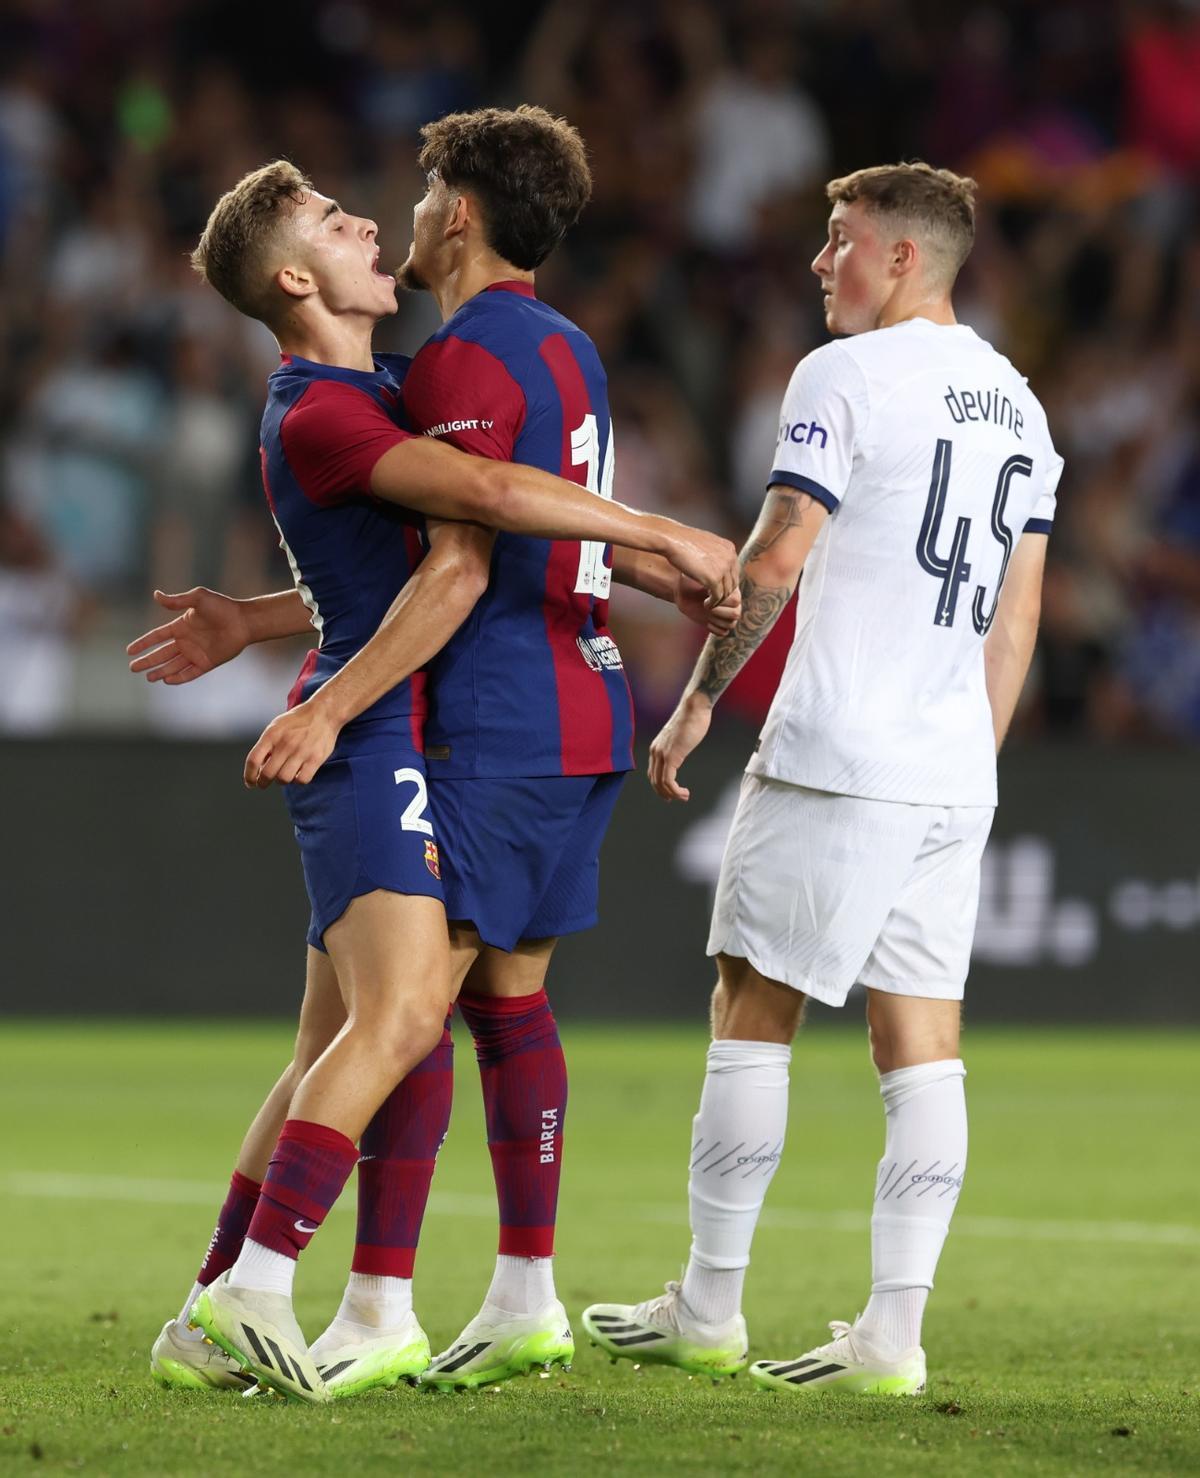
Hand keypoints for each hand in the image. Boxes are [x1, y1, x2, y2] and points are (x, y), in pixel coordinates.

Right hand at [127, 588, 248, 683]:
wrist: (243, 621)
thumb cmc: (222, 607)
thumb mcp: (197, 598)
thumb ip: (176, 600)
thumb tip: (155, 595)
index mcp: (181, 626)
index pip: (156, 637)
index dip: (143, 643)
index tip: (129, 651)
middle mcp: (186, 641)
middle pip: (161, 654)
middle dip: (147, 661)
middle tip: (132, 668)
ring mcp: (196, 653)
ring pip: (173, 665)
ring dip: (160, 672)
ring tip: (148, 677)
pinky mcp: (207, 663)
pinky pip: (190, 673)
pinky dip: (178, 678)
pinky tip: (166, 681)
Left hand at [244, 698, 340, 788]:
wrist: (323, 713)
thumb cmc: (297, 721)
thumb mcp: (276, 727)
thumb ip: (266, 745)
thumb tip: (258, 768)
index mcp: (272, 735)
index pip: (253, 760)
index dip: (249, 775)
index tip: (250, 783)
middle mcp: (285, 743)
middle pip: (267, 773)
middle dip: (263, 782)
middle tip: (264, 784)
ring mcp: (301, 751)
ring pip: (284, 779)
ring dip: (281, 781)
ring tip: (283, 775)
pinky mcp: (316, 758)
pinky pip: (302, 780)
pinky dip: (298, 781)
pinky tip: (298, 774)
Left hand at [648, 692, 712, 801]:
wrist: (694, 707)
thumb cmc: (692, 718)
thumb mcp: (680, 736)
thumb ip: (677, 745)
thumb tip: (681, 749)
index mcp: (656, 747)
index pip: (653, 773)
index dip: (660, 786)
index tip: (672, 793)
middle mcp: (655, 751)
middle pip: (654, 780)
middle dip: (664, 793)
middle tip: (678, 799)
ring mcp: (662, 754)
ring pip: (660, 783)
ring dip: (672, 794)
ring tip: (684, 797)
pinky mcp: (671, 756)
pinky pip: (668, 781)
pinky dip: (675, 791)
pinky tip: (684, 793)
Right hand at [662, 524, 738, 604]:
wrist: (673, 541)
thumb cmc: (683, 540)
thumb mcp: (705, 542)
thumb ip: (714, 552)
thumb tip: (714, 560)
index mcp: (729, 548)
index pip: (734, 571)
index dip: (726, 582)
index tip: (718, 588)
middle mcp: (730, 558)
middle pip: (733, 582)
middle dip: (724, 592)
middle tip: (714, 598)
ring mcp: (723, 569)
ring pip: (726, 592)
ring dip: (718, 600)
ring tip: (710, 603)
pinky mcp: (714, 580)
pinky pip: (717, 597)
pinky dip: (712, 603)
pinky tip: (706, 604)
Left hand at [675, 574, 740, 634]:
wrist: (683, 591)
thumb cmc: (690, 581)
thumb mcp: (698, 577)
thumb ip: (709, 579)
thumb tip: (715, 583)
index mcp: (732, 590)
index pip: (736, 600)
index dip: (721, 601)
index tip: (707, 596)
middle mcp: (732, 603)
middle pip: (736, 614)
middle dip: (719, 612)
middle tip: (705, 606)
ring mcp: (726, 614)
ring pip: (731, 624)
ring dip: (716, 621)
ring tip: (705, 613)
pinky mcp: (718, 624)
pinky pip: (723, 632)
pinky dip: (714, 628)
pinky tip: (705, 620)